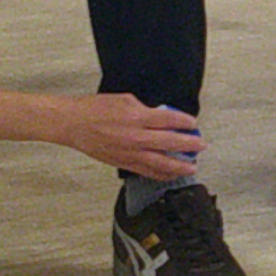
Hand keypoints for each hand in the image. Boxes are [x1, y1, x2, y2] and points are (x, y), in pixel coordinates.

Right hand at [56, 93, 204, 180]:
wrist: (74, 124)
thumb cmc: (95, 109)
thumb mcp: (124, 100)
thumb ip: (144, 109)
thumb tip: (159, 117)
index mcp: (138, 117)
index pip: (170, 120)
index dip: (186, 123)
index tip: (194, 124)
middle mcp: (137, 136)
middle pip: (172, 143)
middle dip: (190, 145)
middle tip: (201, 145)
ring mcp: (131, 152)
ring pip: (163, 163)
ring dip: (180, 166)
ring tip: (192, 166)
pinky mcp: (124, 163)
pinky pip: (148, 172)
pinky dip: (162, 174)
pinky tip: (171, 174)